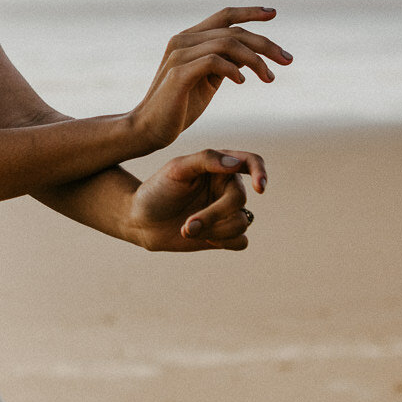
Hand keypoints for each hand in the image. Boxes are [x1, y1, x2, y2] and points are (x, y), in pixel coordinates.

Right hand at [127, 6, 290, 151]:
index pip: (223, 16)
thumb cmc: (179, 106)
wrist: (149, 129)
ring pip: (227, 44)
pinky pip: (214, 62)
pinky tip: (243, 82)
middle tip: (288, 60)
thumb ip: (224, 63)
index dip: (250, 12)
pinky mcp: (178, 74)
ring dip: (256, 60)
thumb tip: (250, 54)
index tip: (274, 14)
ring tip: (269, 78)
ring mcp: (178, 55)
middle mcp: (182, 40)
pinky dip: (233, 69)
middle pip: (233, 31)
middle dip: (266, 44)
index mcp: (188, 39)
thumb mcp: (207, 81)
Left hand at [129, 148, 266, 251]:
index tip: (259, 187)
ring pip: (242, 223)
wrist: (141, 220)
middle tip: (187, 225)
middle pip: (239, 200)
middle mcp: (227, 188)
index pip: (251, 162)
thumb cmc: (157, 190)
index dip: (261, 172)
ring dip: (215, 230)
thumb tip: (235, 163)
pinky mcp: (224, 234)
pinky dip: (224, 242)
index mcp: (220, 167)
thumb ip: (206, 160)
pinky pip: (241, 241)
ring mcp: (227, 212)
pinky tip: (203, 238)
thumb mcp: (176, 169)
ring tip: (187, 231)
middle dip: (214, 214)